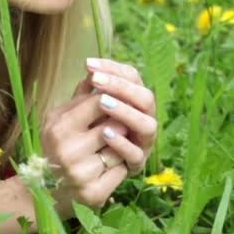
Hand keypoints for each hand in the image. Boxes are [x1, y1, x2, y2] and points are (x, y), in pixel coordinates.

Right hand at [39, 81, 130, 218]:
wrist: (44, 192)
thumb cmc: (56, 147)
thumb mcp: (58, 119)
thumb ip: (79, 98)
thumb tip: (95, 71)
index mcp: (58, 128)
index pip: (98, 102)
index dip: (112, 100)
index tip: (116, 102)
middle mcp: (67, 151)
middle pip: (113, 126)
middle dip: (119, 124)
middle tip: (118, 125)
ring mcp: (81, 174)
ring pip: (119, 149)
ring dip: (120, 146)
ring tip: (110, 147)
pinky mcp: (94, 193)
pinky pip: (121, 171)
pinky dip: (119, 167)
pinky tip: (108, 167)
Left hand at [84, 58, 157, 174]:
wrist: (86, 169)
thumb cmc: (89, 131)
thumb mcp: (86, 109)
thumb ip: (88, 94)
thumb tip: (88, 72)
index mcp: (135, 101)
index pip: (133, 77)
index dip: (113, 68)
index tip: (89, 64)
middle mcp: (145, 118)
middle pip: (145, 97)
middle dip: (121, 87)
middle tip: (96, 80)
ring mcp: (144, 142)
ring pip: (147, 124)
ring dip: (125, 111)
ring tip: (103, 102)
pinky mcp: (137, 163)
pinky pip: (135, 153)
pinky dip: (122, 142)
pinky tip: (106, 133)